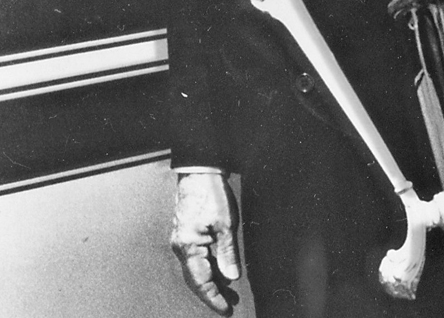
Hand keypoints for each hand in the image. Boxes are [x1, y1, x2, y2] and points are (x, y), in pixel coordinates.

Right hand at [171, 172, 241, 315]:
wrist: (199, 172)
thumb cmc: (211, 194)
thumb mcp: (226, 224)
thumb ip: (227, 253)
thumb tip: (231, 277)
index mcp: (188, 247)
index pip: (201, 282)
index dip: (214, 297)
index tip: (226, 309)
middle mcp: (180, 247)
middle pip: (195, 279)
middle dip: (211, 293)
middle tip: (228, 304)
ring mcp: (181, 240)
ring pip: (194, 269)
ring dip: (209, 280)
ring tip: (226, 290)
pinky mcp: (185, 233)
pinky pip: (194, 257)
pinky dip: (205, 267)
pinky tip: (217, 269)